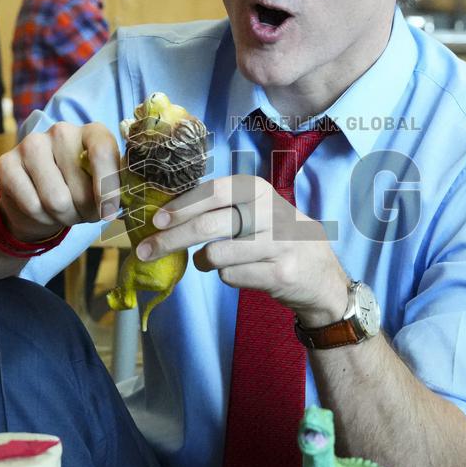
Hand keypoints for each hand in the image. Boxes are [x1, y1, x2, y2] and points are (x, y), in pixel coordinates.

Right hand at [0, 122, 120, 242]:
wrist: (38, 197)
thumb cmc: (79, 189)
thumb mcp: (103, 185)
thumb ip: (115, 187)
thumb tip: (121, 204)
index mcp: (93, 131)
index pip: (103, 153)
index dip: (108, 189)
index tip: (109, 213)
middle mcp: (62, 131)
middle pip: (80, 189)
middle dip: (85, 213)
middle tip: (82, 212)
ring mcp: (31, 144)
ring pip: (56, 201)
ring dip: (64, 217)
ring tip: (64, 211)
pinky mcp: (6, 163)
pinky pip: (32, 205)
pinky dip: (41, 218)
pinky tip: (41, 209)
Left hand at [134, 174, 348, 324]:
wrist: (320, 273)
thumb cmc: (276, 237)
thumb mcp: (256, 210)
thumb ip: (221, 207)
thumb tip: (165, 213)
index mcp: (258, 190)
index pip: (213, 192)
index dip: (181, 206)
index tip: (155, 220)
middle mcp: (270, 213)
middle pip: (208, 226)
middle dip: (170, 240)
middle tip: (145, 251)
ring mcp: (277, 244)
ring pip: (215, 255)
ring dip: (201, 261)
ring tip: (206, 260)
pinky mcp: (279, 274)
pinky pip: (230, 276)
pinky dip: (224, 276)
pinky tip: (236, 271)